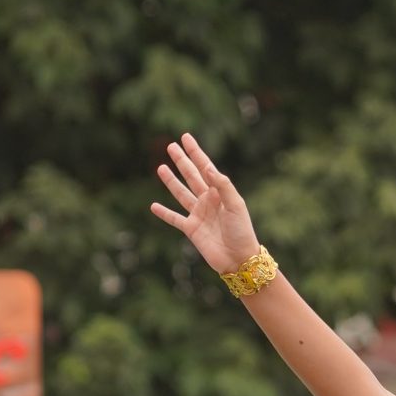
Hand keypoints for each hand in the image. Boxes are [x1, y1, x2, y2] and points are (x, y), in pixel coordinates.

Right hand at [150, 134, 262, 275]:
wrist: (238, 258)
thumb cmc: (242, 231)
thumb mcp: (236, 205)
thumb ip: (223, 186)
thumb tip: (208, 168)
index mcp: (220, 192)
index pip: (205, 167)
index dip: (195, 152)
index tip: (186, 137)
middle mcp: (208, 201)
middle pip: (191, 176)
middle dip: (182, 161)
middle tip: (171, 146)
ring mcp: (198, 214)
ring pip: (181, 193)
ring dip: (171, 181)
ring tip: (160, 167)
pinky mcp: (191, 229)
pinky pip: (174, 218)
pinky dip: (164, 213)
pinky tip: (154, 206)